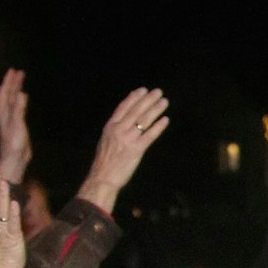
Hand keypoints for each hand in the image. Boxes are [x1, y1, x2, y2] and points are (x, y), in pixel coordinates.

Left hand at [0, 69, 31, 183]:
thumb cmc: (13, 142)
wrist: (13, 158)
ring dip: (15, 90)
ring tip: (20, 82)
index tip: (14, 71)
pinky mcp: (15, 123)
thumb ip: (18, 108)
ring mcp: (9, 118)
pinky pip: (16, 106)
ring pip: (11, 99)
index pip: (4, 92)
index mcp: (2, 111)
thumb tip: (21, 93)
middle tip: (19, 73)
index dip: (8, 81)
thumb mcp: (17, 123)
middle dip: (12, 83)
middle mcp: (4, 113)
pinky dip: (19, 99)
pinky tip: (22, 99)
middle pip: (7, 94)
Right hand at [75, 88, 169, 213]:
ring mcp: (127, 139)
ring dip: (155, 109)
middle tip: (158, 92)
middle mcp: (118, 130)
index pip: (123, 107)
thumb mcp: (106, 140)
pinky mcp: (136, 149)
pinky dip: (158, 127)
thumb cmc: (104, 161)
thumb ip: (116, 129)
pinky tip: (165, 120)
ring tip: (164, 102)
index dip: (134, 97)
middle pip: (136, 111)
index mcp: (110, 126)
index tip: (143, 90)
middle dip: (148, 100)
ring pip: (144, 120)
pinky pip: (150, 135)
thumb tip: (126, 119)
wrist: (102, 177)